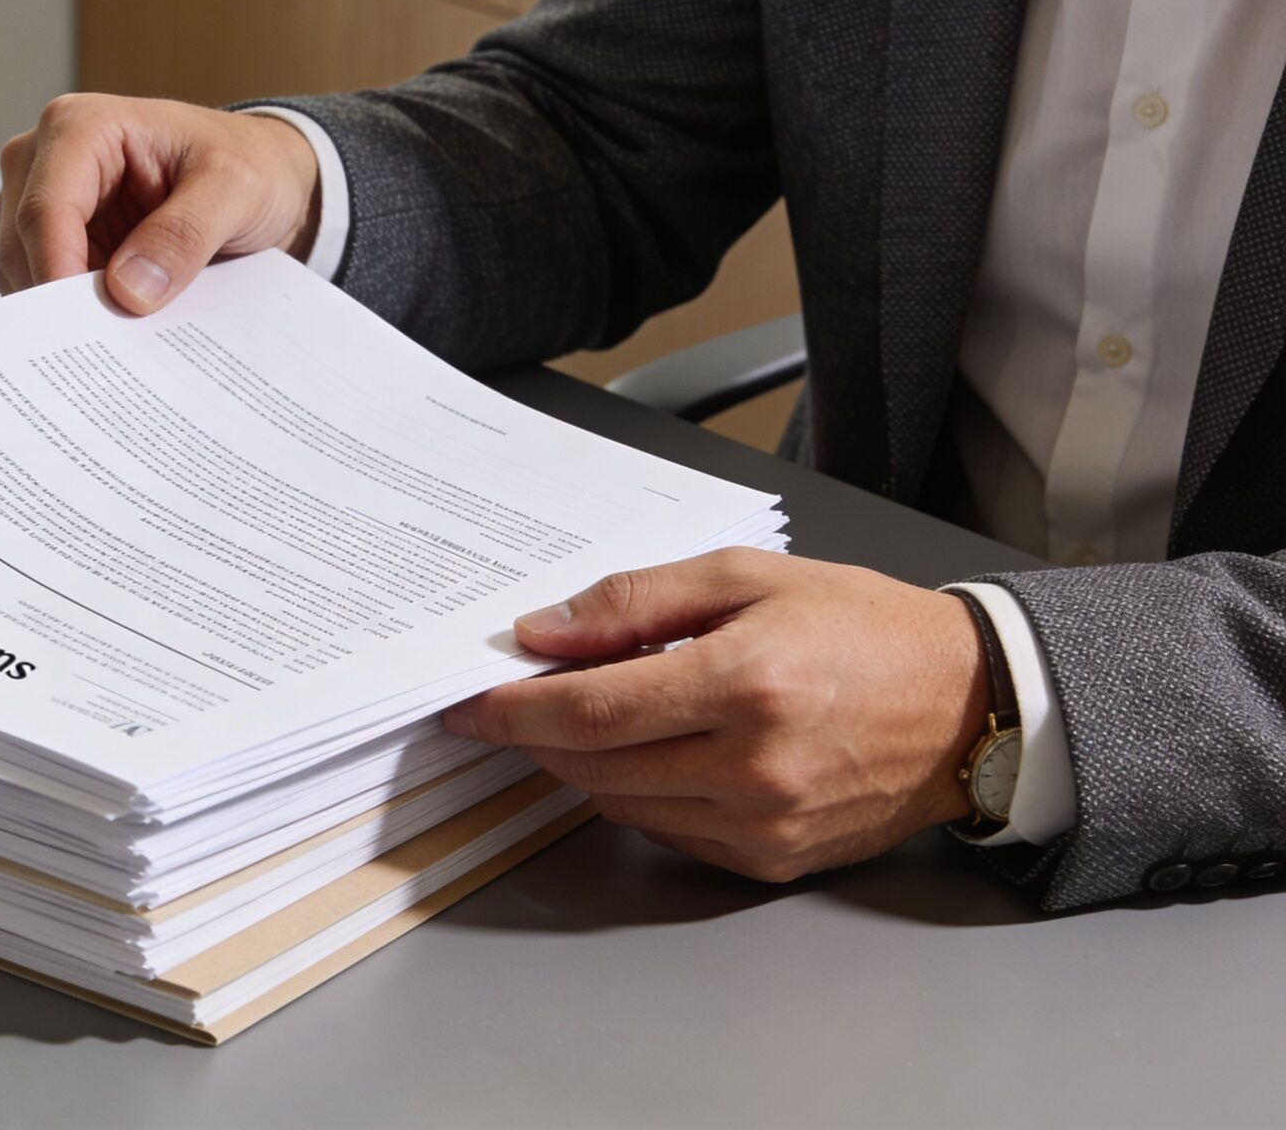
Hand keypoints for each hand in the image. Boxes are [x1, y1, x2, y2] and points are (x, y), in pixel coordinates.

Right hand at [0, 95, 321, 312]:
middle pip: (22, 245)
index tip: (82, 328)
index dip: (55, 272)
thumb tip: (127, 289)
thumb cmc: (247, 164)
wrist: (262, 175)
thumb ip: (184, 233)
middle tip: (108, 346)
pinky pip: (39, 285)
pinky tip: (111, 324)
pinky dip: (69, 311)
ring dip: (63, 309)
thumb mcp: (235, 190)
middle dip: (58, 299)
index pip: (44, 209)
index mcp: (80, 128)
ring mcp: (42, 199)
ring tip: (120, 334)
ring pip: (20, 270)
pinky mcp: (53, 238)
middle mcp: (45, 157)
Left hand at [441, 548, 990, 882]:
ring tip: (607, 714)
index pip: (589, 712)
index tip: (471, 704)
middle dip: (543, 734)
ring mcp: (763, 824)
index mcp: (745, 684)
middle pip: (594, 765)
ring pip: (622, 806)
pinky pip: (669, 833)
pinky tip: (664, 753)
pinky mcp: (772, 861)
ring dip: (590, 765)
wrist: (968, 705)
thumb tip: (543, 633)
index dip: (515, 711)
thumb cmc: (865, 629)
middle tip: (523, 698)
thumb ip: (636, 603)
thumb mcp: (748, 578)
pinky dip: (644, 796)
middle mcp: (752, 766)